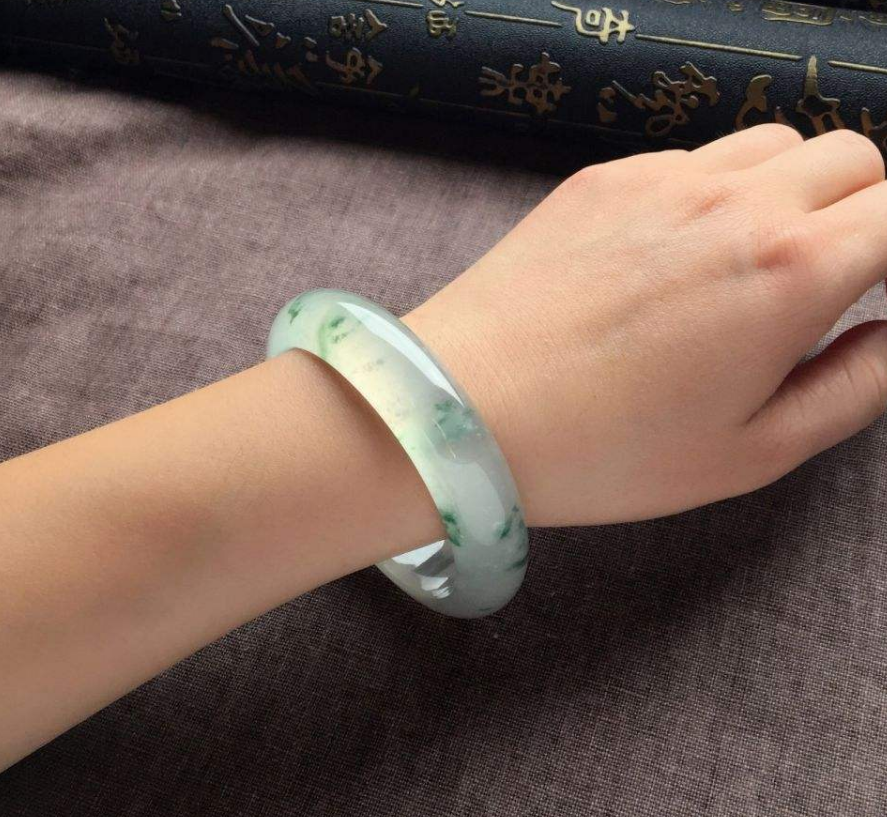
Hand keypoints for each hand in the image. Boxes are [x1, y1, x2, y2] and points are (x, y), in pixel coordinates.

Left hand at [405, 124, 886, 525]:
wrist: (464, 411)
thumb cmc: (602, 451)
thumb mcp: (750, 452)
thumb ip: (852, 389)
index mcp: (789, 269)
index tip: (875, 285)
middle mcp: (733, 201)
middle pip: (850, 158)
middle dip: (862, 209)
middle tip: (830, 275)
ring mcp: (660, 180)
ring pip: (771, 144)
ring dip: (790, 188)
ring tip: (753, 261)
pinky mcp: (601, 179)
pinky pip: (687, 158)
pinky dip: (711, 189)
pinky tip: (673, 253)